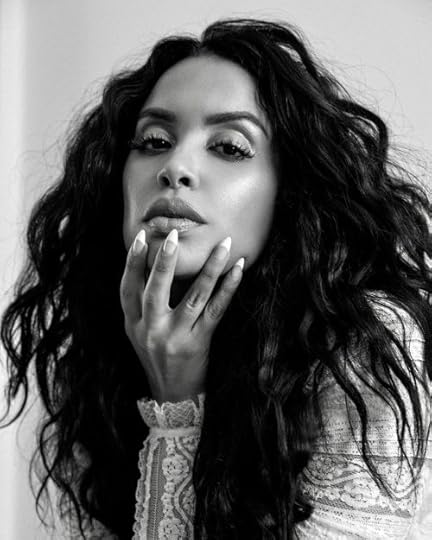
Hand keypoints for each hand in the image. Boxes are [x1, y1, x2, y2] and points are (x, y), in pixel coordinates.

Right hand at [119, 229, 243, 403]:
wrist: (173, 395)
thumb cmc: (156, 357)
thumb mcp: (139, 333)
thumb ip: (141, 304)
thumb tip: (153, 263)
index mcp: (132, 324)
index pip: (127, 288)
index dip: (131, 262)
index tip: (140, 237)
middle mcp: (152, 329)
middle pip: (156, 290)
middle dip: (164, 261)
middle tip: (173, 236)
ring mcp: (177, 336)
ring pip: (194, 296)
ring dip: (210, 268)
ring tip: (223, 244)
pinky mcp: (200, 342)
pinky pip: (217, 310)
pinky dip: (229, 287)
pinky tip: (238, 269)